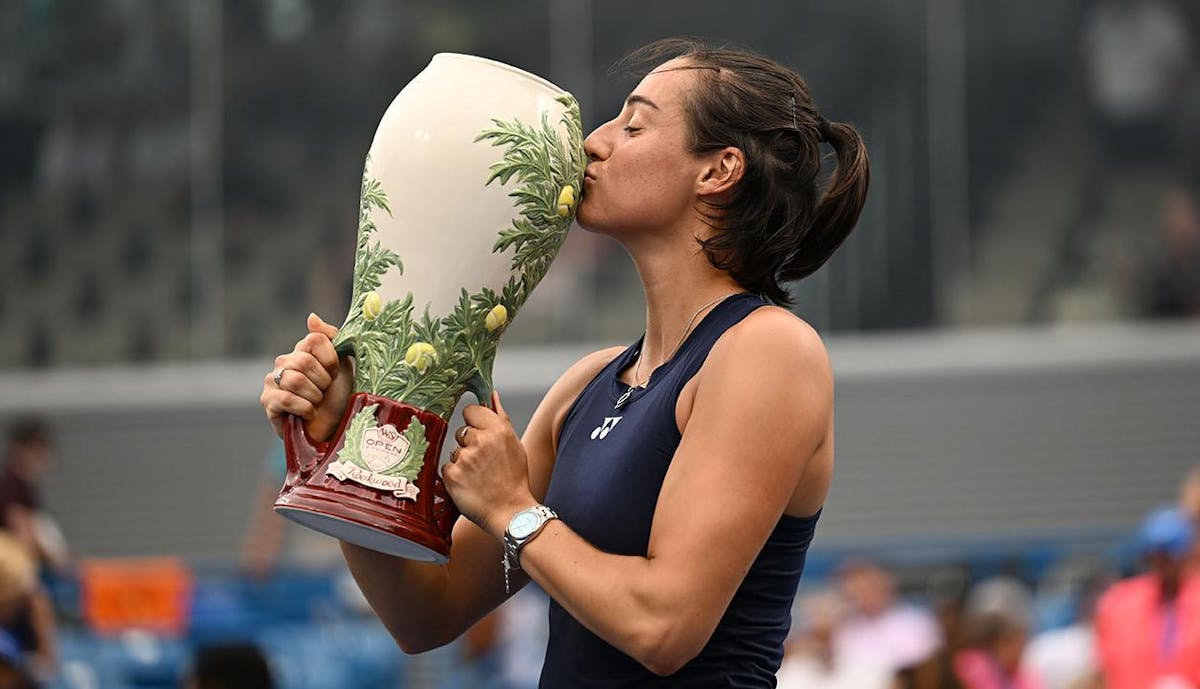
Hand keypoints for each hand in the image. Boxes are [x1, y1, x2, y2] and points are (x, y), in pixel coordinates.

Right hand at [260, 313, 353, 441]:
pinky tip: (308, 413)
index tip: (335, 374)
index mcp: (303, 349)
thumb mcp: (345, 364)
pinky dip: (305, 408)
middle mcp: (284, 361)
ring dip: (314, 397)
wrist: (334, 429)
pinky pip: (286, 399)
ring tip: (316, 403)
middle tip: (325, 392)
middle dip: (323, 381)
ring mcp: (273, 380)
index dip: (330, 360)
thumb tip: (311, 317)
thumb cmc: (340, 397)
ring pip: (295, 380)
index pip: (315, 339)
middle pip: (303, 360)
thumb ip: (332, 338)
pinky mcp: (268, 401)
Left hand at [442, 391, 534, 539]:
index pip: (471, 410)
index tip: (480, 434)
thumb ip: (500, 417)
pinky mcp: (451, 475)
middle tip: (483, 462)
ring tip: (478, 476)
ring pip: (454, 451)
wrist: (510, 512)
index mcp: (497, 430)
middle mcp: (480, 441)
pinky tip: (470, 485)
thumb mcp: (514, 445)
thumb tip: (492, 396)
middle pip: (461, 431)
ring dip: (462, 461)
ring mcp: (464, 458)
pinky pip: (447, 467)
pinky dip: (455, 476)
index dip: (475, 423)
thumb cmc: (514, 479)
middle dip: (469, 444)